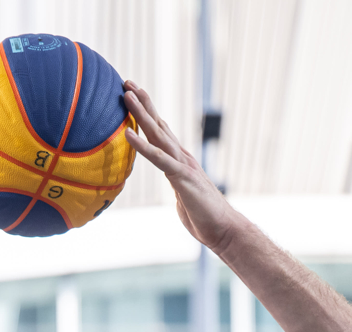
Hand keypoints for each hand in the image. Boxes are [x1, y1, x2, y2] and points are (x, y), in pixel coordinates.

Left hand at [122, 81, 236, 251]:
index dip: (147, 113)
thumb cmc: (204, 218)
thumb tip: (174, 187)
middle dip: (142, 103)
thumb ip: (177, 185)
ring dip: (141, 114)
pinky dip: (142, 146)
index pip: (162, 132)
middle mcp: (182, 157)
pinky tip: (128, 134)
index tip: (133, 95)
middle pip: (159, 125)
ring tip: (127, 95)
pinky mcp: (182, 177)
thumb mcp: (183, 196)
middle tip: (126, 82)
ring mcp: (183, 165)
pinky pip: (159, 158)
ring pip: (158, 134)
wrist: (224, 230)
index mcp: (181, 161)